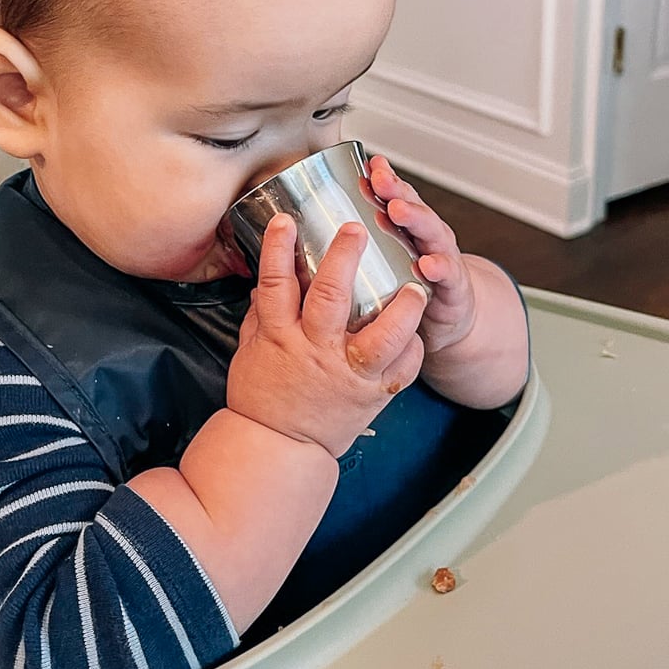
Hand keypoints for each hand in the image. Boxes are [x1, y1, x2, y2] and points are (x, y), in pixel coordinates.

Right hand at [227, 214, 427, 458]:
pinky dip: (412, 350)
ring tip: (415, 287)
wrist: (278, 447)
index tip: (286, 220)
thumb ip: (260, 315)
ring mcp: (346, 373)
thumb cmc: (261, 398)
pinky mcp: (370, 394)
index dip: (279, 249)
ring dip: (401, 309)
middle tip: (356, 228)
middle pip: (331, 298)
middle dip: (344, 259)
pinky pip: (400, 371)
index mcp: (280, 337)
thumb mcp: (250, 351)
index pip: (276, 284)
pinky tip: (418, 332)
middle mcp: (315, 351)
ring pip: (380, 337)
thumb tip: (264, 283)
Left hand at [366, 155, 528, 407]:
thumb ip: (356, 245)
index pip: (395, 196)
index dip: (383, 177)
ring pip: (430, 231)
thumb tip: (312, 233)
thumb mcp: (385, 260)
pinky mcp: (453, 285)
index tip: (369, 164)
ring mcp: (442, 256)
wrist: (451, 315)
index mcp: (405, 227)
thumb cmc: (411, 284)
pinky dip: (438, 267)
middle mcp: (425, 235)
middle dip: (396, 190)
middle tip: (379, 181)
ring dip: (414, 218)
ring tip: (397, 210)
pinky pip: (447, 273)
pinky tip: (427, 264)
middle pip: (411, 206)